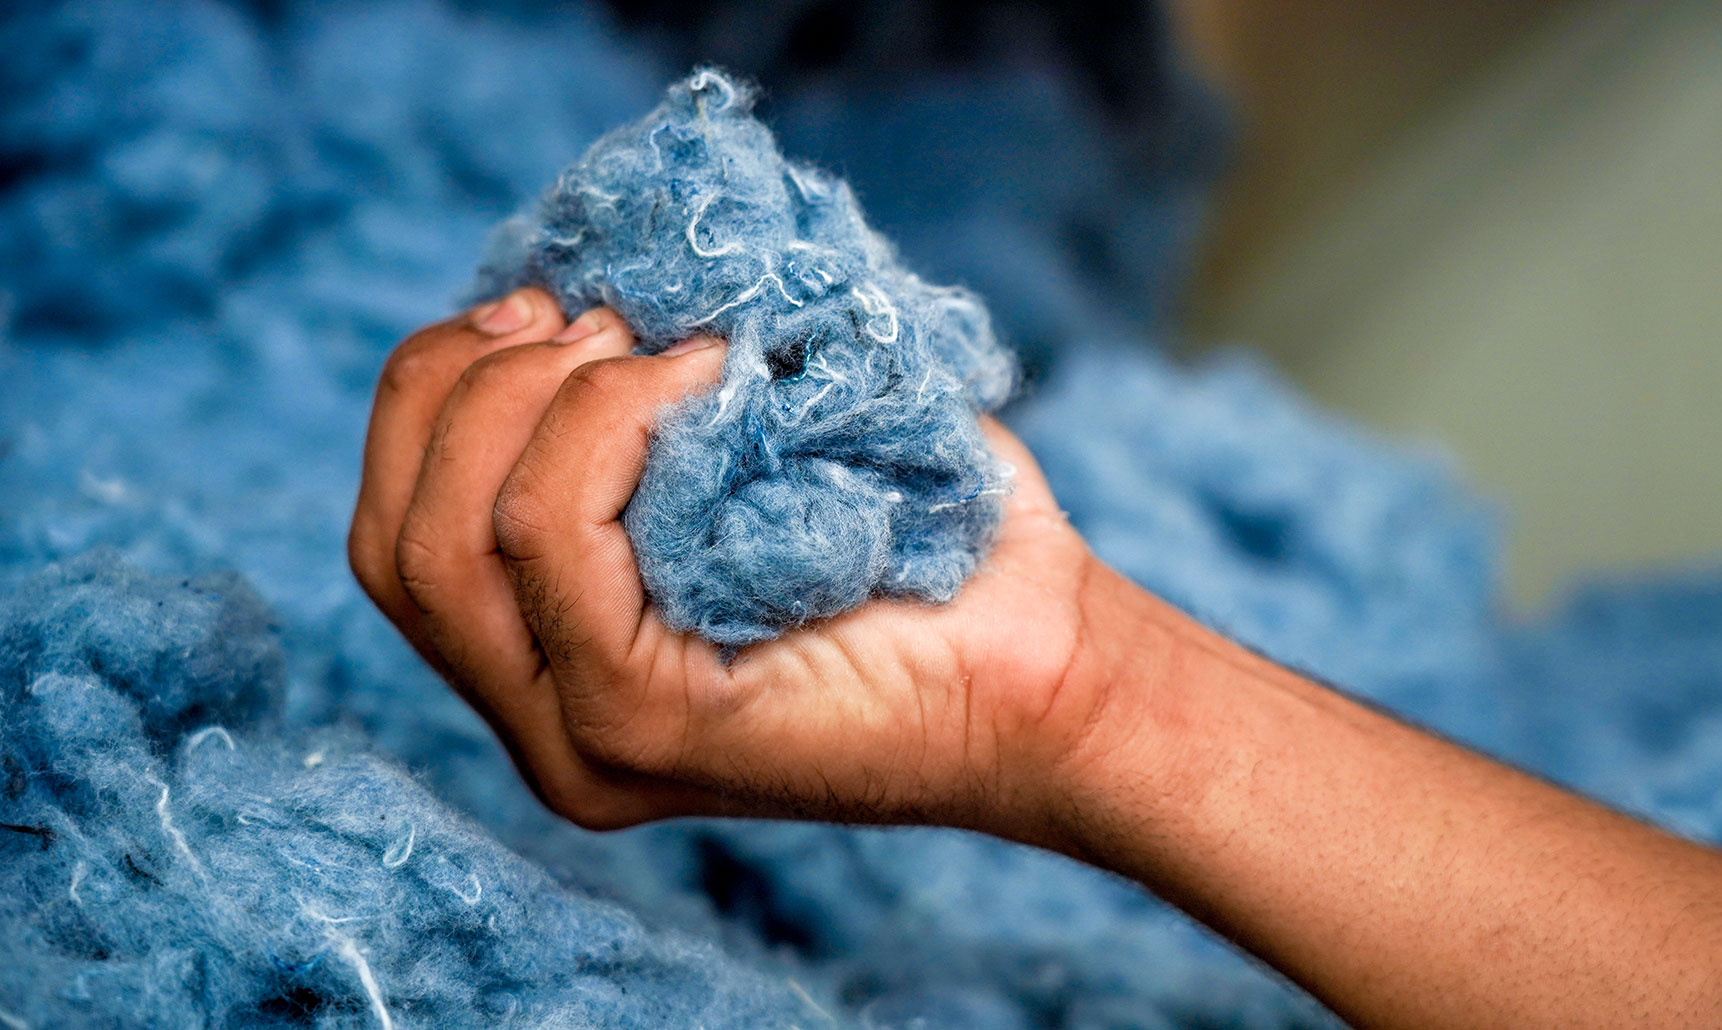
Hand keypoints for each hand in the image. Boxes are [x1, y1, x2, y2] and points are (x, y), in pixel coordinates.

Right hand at [349, 288, 1122, 839]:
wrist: (1053, 654)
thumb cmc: (918, 539)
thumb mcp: (744, 451)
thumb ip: (631, 406)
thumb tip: (551, 296)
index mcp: (554, 665)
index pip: (399, 533)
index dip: (433, 393)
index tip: (543, 307)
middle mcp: (547, 723)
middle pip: (395, 544)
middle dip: (461, 389)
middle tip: (589, 320)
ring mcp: (583, 741)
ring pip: (447, 547)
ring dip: (536, 405)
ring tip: (660, 352)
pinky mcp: (643, 727)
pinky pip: (552, 547)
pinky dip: (610, 428)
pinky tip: (711, 384)